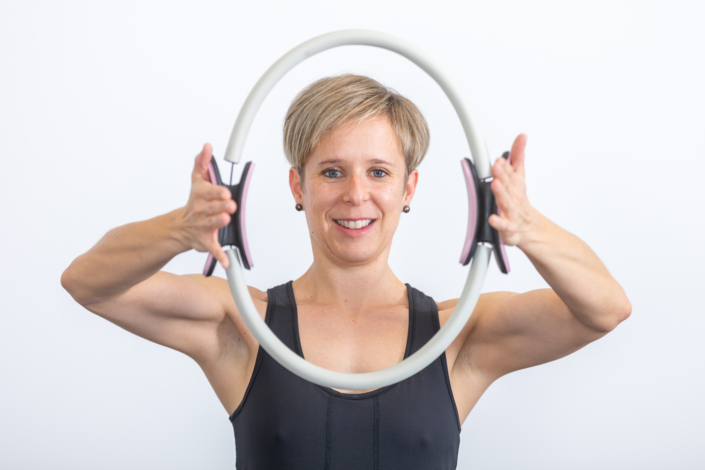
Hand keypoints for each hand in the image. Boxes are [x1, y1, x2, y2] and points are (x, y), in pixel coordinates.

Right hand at [178, 143, 236, 268]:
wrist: (180, 227)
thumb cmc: (194, 202)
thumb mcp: (197, 180)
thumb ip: (202, 163)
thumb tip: (207, 146)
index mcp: (201, 196)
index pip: (209, 192)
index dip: (217, 192)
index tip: (226, 191)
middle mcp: (201, 211)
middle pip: (212, 208)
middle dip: (220, 206)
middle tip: (230, 205)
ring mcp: (203, 226)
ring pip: (212, 225)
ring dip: (218, 222)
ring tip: (226, 220)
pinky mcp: (206, 241)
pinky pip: (213, 249)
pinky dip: (219, 256)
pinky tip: (226, 261)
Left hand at [488, 134, 534, 246]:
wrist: (527, 227)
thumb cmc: (518, 199)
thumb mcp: (518, 176)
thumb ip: (517, 155)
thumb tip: (522, 136)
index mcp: (514, 184)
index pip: (510, 172)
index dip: (504, 166)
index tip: (498, 159)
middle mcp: (513, 197)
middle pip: (508, 185)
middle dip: (502, 175)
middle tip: (497, 166)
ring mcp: (511, 211)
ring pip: (506, 202)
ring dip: (501, 193)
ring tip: (495, 184)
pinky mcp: (508, 227)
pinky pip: (503, 224)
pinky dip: (498, 222)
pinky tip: (492, 218)